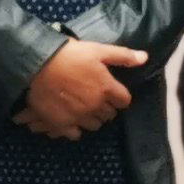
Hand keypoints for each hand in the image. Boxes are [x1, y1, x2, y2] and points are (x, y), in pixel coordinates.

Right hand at [15, 38, 144, 140]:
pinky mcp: (62, 123)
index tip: (113, 93)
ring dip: (92, 118)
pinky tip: (71, 120)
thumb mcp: (99, 50)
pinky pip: (75, 134)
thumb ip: (123, 56)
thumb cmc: (70, 55)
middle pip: (109, 115)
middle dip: (106, 108)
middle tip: (97, 99)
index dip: (120, 97)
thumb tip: (145, 58)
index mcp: (107, 88)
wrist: (37, 64)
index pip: (124, 101)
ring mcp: (79, 116)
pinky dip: (75, 129)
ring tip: (84, 109)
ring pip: (94, 125)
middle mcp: (96, 105)